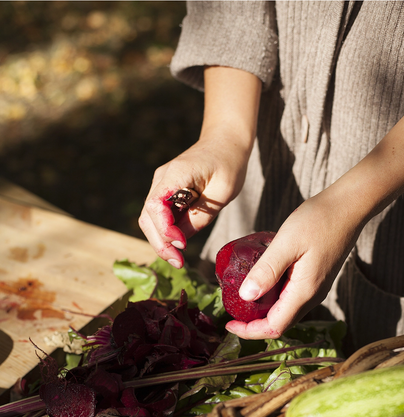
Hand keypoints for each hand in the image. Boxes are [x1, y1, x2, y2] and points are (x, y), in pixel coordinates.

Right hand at [139, 66, 261, 266]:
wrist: (226, 141)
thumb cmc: (229, 163)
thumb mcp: (223, 192)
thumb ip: (202, 215)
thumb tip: (182, 238)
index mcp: (175, 175)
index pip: (155, 207)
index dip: (165, 230)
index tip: (182, 245)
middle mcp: (162, 180)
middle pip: (148, 218)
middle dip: (160, 243)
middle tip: (178, 262)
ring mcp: (162, 186)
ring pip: (151, 220)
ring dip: (162, 242)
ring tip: (178, 260)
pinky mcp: (168, 193)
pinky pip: (161, 217)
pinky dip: (167, 234)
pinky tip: (178, 247)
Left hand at [225, 187, 361, 338]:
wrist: (349, 207)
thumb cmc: (319, 220)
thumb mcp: (287, 242)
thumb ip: (267, 270)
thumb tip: (246, 296)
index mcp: (304, 292)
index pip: (274, 327)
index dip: (250, 331)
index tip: (229, 323)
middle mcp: (312, 296)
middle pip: (280, 323)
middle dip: (253, 324)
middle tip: (231, 312)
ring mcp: (315, 289)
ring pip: (285, 312)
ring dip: (263, 312)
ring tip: (241, 298)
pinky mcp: (315, 279)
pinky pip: (291, 298)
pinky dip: (273, 298)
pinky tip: (261, 282)